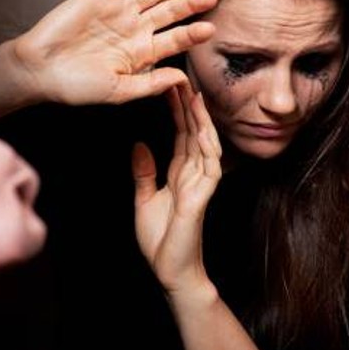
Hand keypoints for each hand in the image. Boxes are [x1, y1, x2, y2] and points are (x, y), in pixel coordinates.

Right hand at [11, 0, 217, 104]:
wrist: (39, 69)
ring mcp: (119, 10)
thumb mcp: (119, 91)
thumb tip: (182, 78)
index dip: (192, 33)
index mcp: (140, 54)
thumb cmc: (76, 86)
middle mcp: (133, 29)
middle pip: (170, 13)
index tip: (211, 29)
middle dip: (192, 4)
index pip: (174, 40)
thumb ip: (151, 84)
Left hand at [133, 84, 221, 292]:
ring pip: (205, 144)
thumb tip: (138, 144)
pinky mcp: (202, 198)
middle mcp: (194, 175)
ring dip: (200, 120)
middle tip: (182, 78)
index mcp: (180, 173)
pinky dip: (207, 147)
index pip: (181, 134)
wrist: (170, 271)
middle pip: (194, 133)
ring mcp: (201, 185)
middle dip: (189, 106)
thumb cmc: (161, 240)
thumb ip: (144, 172)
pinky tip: (203, 130)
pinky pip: (210, 168)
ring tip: (193, 96)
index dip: (177, 110)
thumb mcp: (144, 199)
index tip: (171, 86)